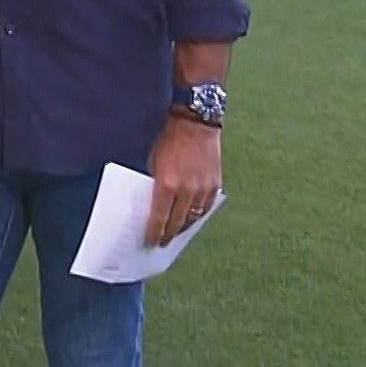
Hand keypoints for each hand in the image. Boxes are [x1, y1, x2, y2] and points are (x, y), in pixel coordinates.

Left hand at [144, 115, 220, 247]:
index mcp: (167, 185)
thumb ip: (153, 184)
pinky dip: (197, 215)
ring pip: (193, 218)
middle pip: (177, 222)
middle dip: (168, 235)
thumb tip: (151, 204)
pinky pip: (205, 209)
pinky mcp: (214, 185)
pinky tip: (190, 218)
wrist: (195, 124)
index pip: (159, 218)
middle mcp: (186, 190)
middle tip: (161, 242)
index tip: (150, 242)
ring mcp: (203, 189)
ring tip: (175, 233)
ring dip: (183, 227)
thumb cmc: (169, 140)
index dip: (154, 233)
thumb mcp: (153, 162)